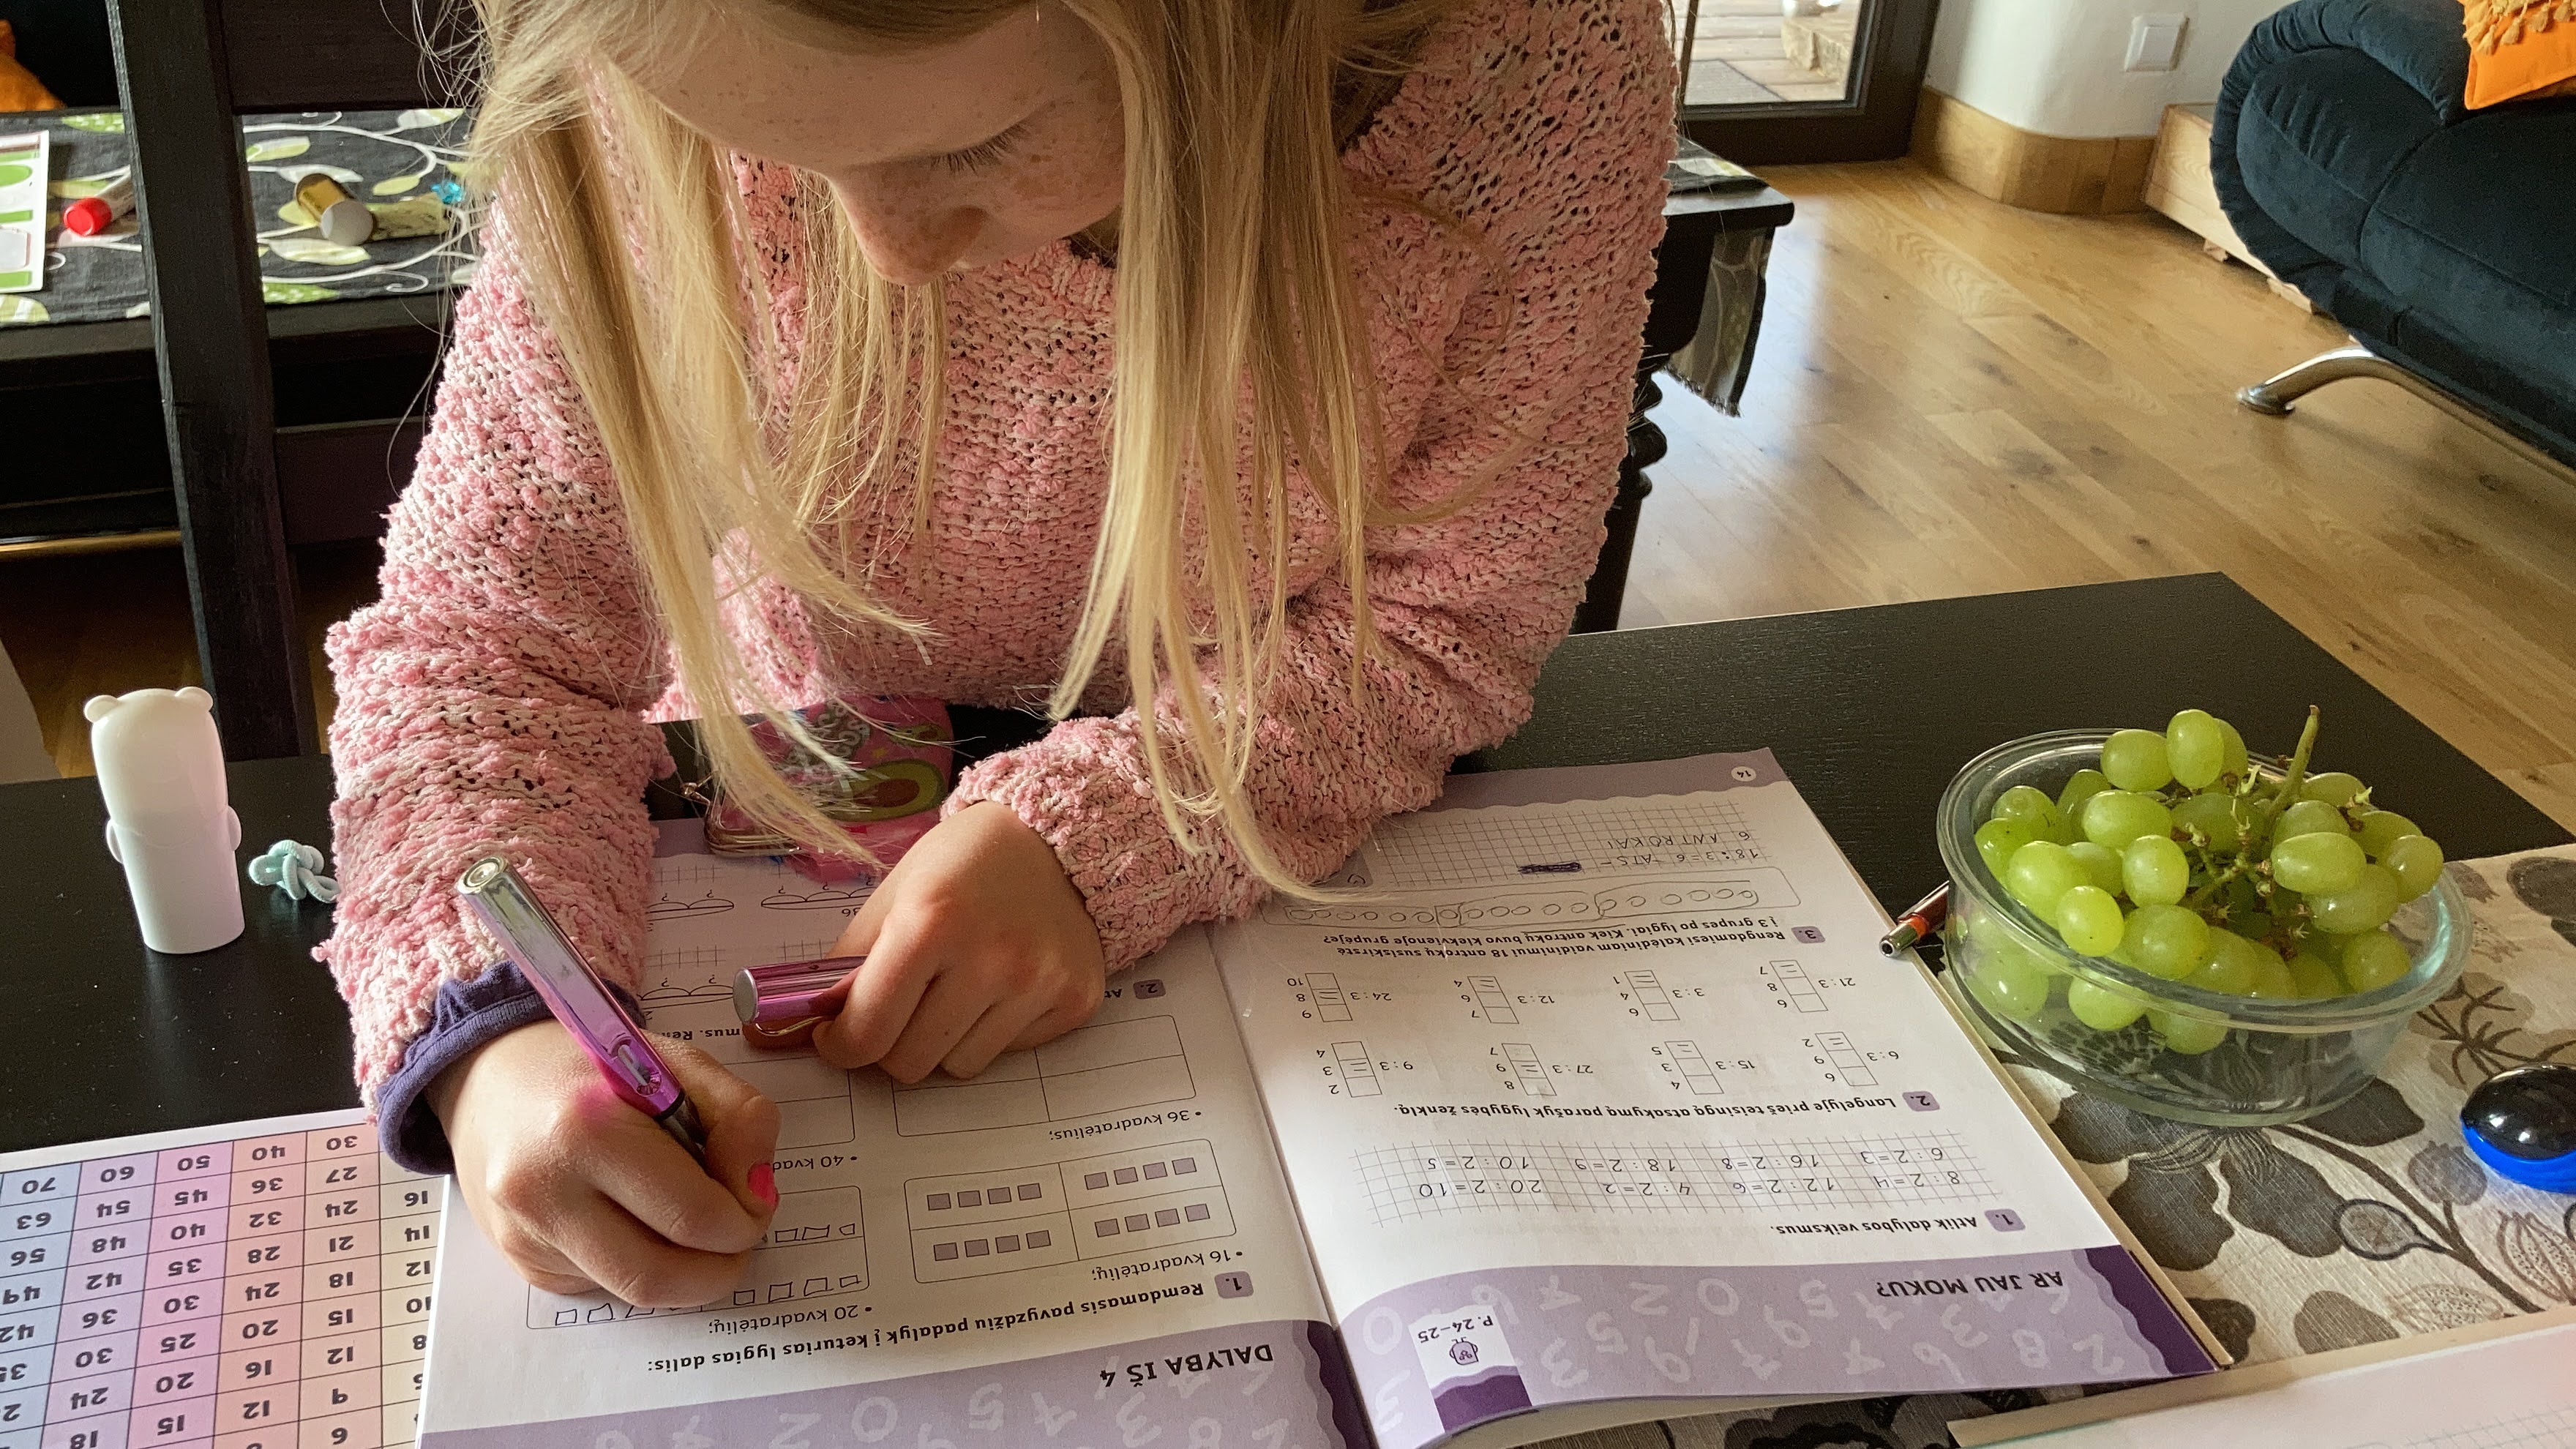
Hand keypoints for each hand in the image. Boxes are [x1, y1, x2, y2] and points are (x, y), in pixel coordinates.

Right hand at [431, 1020, 779, 1305]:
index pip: (693, 1217)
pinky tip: (635, 1217)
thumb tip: (758, 1193)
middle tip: (738, 1232)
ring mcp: (524, 1237)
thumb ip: (739, 1117)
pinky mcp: (521, 1263)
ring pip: (635, 1293)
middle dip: (721, 1266)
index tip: (754, 1196)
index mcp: (587, 1131)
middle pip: (660, 1277)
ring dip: (685, 1271)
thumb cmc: (595, 1068)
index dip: (745, 1219)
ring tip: (695, 1223)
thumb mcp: (678, 1064)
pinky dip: (643, 1263)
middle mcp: (543, 1193)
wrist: (491, 1078)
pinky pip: (605, 1286)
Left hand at [813, 800, 1104, 1080]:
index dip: (839, 1046)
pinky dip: (993, 1032)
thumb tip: (787, 1027)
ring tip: (956, 990)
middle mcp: (992, 957)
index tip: (837, 1036)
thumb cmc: (964, 862)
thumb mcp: (894, 896)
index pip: (867, 1032)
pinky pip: (1009, 1053)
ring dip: (944, 1041)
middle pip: (910, 1062)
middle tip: (897, 1010)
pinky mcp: (1076, 1000)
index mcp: (931, 922)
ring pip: (960, 1066)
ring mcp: (1039, 983)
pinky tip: (1002, 985)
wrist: (1056, 838)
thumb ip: (846, 965)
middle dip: (890, 1045)